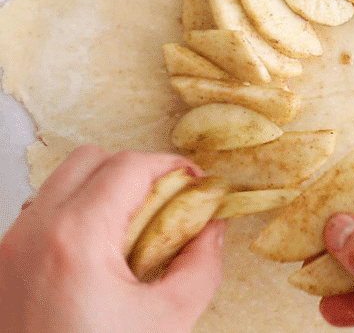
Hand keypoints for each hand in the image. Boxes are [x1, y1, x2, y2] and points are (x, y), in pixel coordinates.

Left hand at [0, 145, 224, 332]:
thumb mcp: (168, 322)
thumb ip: (201, 265)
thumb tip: (212, 228)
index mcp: (76, 239)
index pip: (130, 166)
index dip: (173, 166)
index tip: (197, 185)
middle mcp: (33, 233)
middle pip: (90, 159)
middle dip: (136, 172)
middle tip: (167, 204)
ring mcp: (8, 248)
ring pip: (62, 182)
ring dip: (103, 190)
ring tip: (134, 231)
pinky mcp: (1, 266)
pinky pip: (42, 214)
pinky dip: (76, 214)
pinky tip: (101, 254)